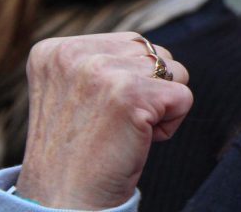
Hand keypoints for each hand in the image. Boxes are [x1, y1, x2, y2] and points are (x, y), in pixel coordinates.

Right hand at [16, 32, 191, 209]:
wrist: (63, 202)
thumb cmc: (77, 153)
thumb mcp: (72, 92)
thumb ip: (100, 61)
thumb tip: (149, 49)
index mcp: (56, 52)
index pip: (130, 44)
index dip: (128, 82)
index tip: (95, 113)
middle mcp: (75, 55)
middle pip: (154, 54)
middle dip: (148, 91)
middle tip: (113, 125)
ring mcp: (102, 71)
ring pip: (174, 72)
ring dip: (160, 107)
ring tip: (123, 132)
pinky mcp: (131, 94)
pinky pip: (184, 96)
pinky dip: (171, 124)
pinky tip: (138, 142)